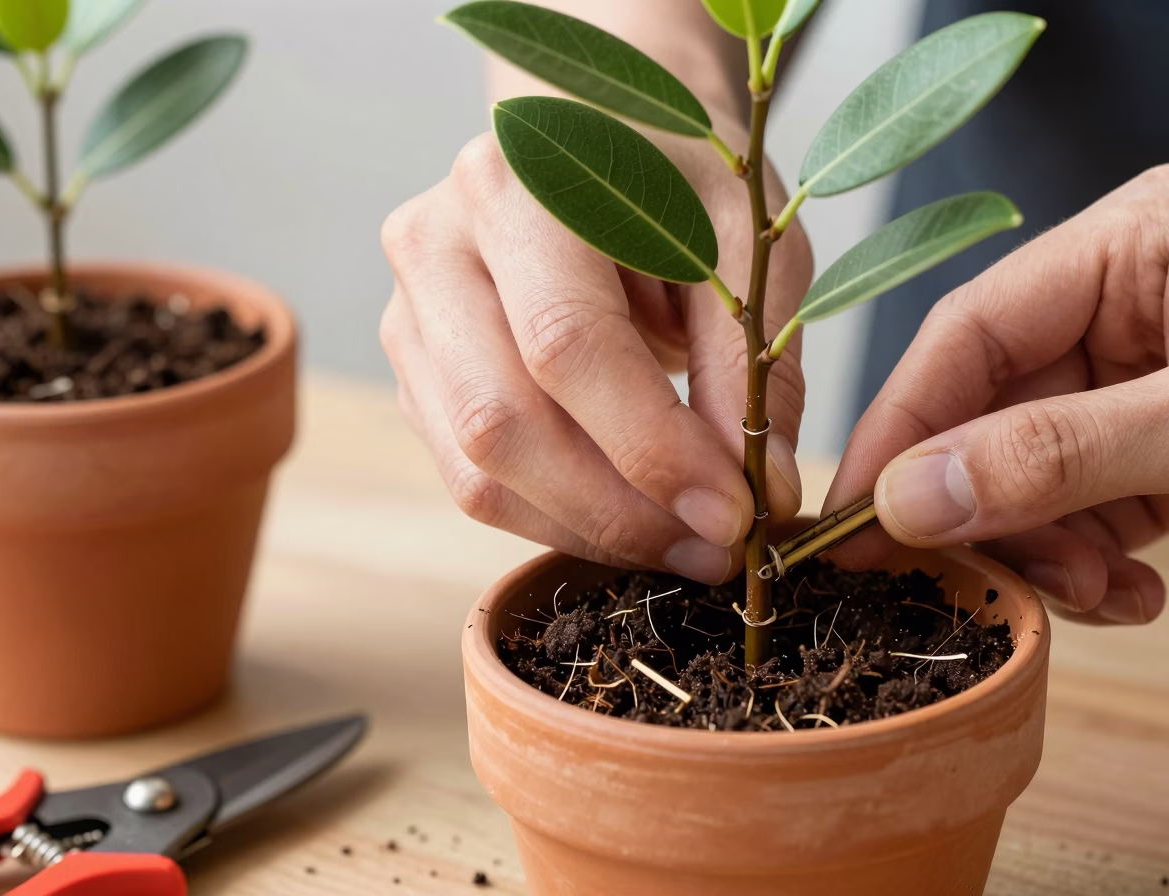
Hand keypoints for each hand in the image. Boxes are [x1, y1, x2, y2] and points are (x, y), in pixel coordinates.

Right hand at [380, 119, 810, 583]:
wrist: (595, 135)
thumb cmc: (679, 179)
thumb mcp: (744, 244)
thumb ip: (752, 364)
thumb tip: (760, 495)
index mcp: (519, 184)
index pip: (568, 344)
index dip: (652, 448)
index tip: (737, 513)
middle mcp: (436, 242)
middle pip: (501, 420)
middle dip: (620, 511)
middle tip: (716, 550)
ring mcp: (407, 310)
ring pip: (475, 468)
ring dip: (587, 530)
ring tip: (683, 544)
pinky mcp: (414, 367)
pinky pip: (471, 478)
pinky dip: (556, 517)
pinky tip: (630, 518)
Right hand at [828, 163, 1168, 622]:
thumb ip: (1061, 455)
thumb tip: (916, 494)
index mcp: (1130, 249)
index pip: (972, 334)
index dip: (905, 426)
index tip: (856, 515)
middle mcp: (1128, 311)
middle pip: (993, 415)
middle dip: (988, 507)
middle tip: (976, 581)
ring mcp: (1153, 389)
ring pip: (1036, 479)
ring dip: (1050, 549)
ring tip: (1102, 586)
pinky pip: (1092, 517)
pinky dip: (1097, 566)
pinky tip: (1141, 592)